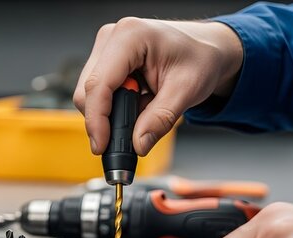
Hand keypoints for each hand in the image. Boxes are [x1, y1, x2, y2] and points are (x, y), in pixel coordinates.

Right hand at [73, 18, 242, 155]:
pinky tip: (138, 102)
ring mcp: (105, 48)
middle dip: (107, 120)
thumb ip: (161, 119)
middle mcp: (112, 38)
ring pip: (89, 96)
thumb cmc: (199, 59)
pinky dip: (115, 108)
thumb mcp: (188, 90)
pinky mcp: (104, 60)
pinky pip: (98, 94)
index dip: (97, 119)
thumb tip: (138, 145)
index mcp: (130, 36)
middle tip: (135, 135)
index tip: (103, 147)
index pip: (99, 84)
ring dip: (113, 114)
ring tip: (146, 107)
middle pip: (89, 92)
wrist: (204, 48)